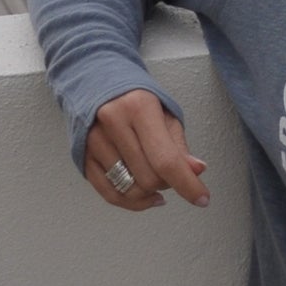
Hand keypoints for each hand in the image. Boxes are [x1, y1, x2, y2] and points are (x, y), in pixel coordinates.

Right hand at [84, 88, 209, 212]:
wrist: (97, 83)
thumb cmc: (137, 100)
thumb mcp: (165, 114)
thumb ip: (179, 146)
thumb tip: (196, 170)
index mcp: (138, 107)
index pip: (165, 159)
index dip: (187, 184)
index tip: (203, 199)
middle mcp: (112, 123)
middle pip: (148, 178)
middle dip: (168, 183)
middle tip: (172, 172)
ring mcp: (93, 141)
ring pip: (130, 189)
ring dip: (151, 192)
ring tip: (156, 177)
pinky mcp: (83, 157)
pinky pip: (110, 194)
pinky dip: (133, 202)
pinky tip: (147, 196)